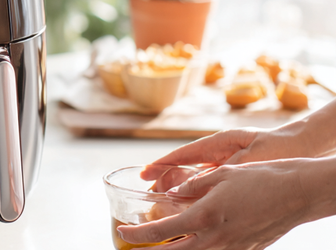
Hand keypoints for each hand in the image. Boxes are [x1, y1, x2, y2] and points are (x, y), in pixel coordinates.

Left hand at [119, 160, 318, 249]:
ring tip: (156, 249)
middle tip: (128, 247)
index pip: (161, 232)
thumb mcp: (220, 175)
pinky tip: (189, 245)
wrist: (296, 194)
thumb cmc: (258, 179)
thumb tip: (169, 194)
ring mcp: (230, 248)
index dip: (136, 234)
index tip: (121, 231)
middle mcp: (215, 238)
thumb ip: (191, 187)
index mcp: (204, 216)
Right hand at [141, 121, 327, 183]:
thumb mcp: (245, 160)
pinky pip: (207, 183)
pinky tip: (189, 203)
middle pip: (183, 167)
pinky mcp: (231, 173)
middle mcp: (216, 153)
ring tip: (162, 199)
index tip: (143, 173)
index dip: (160, 164)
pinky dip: (195, 192)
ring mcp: (223, 163)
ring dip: (178, 187)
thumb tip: (192, 185)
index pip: (181, 154)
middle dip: (164, 178)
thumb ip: (219, 171)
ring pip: (193, 176)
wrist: (300, 147)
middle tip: (149, 191)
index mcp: (217, 144)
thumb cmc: (275, 148)